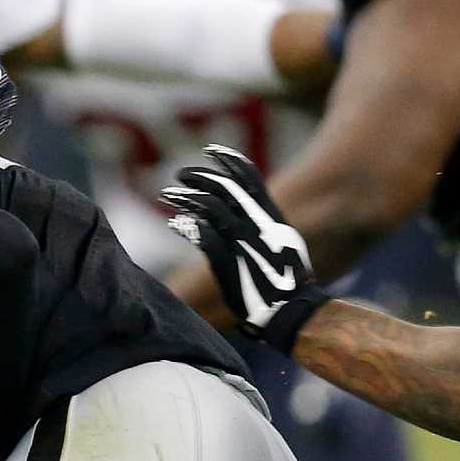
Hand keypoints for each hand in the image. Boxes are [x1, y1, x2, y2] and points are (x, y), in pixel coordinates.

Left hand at [161, 144, 328, 351]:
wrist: (292, 310)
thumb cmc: (287, 281)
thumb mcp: (283, 243)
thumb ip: (264, 225)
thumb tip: (247, 213)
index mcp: (272, 217)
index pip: (251, 179)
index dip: (230, 161)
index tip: (212, 150)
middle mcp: (258, 224)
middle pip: (225, 188)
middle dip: (200, 176)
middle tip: (180, 173)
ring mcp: (243, 242)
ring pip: (211, 208)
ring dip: (186, 198)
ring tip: (168, 194)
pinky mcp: (230, 263)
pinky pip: (204, 238)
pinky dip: (187, 227)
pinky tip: (175, 224)